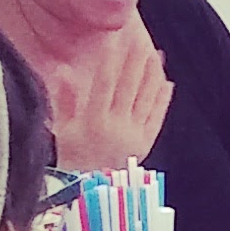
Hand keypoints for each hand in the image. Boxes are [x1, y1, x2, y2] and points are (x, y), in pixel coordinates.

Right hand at [51, 34, 173, 174]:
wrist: (91, 191)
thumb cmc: (71, 160)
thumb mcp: (61, 132)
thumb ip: (64, 101)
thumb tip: (61, 71)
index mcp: (94, 121)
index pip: (105, 83)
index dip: (111, 61)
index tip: (116, 40)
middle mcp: (117, 126)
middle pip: (130, 86)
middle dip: (136, 61)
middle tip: (142, 39)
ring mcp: (135, 134)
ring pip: (147, 98)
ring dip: (153, 75)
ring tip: (157, 54)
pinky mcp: (146, 143)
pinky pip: (157, 117)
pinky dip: (163, 99)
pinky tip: (168, 83)